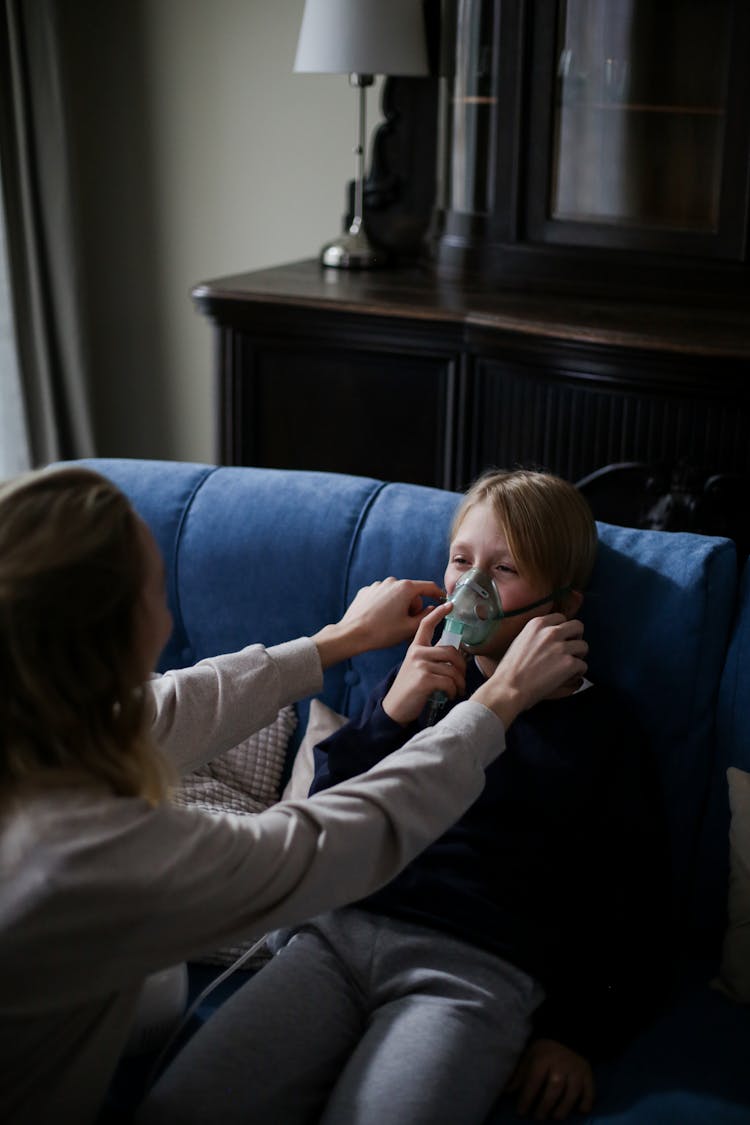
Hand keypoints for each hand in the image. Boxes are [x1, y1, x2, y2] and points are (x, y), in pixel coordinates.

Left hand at [313, 578, 444, 669]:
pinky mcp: (366, 591)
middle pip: (411, 593)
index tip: (442, 600)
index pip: (429, 587)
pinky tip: (380, 619)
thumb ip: (428, 616)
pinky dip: (385, 606)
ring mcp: (377, 585)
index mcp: (405, 588)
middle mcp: (392, 582)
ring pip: (396, 595)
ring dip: (399, 607)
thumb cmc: (382, 632)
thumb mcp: (410, 627)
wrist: (352, 634)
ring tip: (392, 624)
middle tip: (408, 625)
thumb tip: (437, 608)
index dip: (438, 594)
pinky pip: (383, 597)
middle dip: (413, 608)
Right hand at [382, 602, 465, 724]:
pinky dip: (454, 690)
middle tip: (462, 679)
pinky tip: (450, 695)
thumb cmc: (410, 689)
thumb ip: (431, 658)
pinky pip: (449, 682)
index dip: (438, 613)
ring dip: (459, 683)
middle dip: (462, 667)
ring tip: (457, 690)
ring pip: (453, 669)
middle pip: (451, 651)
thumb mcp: (416, 668)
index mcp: (415, 647)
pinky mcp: (424, 679)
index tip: (449, 605)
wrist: (394, 708)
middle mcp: (417, 653)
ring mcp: (420, 665)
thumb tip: (454, 655)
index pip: (426, 624)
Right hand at [472, 614, 586, 729]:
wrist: (509, 687)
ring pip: (584, 646)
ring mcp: (561, 647)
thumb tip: (549, 638)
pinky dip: (578, 672)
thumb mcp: (520, 640)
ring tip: (570, 665)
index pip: (561, 617)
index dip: (563, 629)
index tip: (562, 638)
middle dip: (576, 638)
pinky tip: (570, 677)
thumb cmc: (510, 669)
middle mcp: (551, 632)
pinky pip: (583, 665)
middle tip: (570, 649)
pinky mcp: (569, 663)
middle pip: (577, 626)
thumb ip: (536, 634)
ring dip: (579, 656)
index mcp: (537, 624)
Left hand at [506, 1039, 594, 1119]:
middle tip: (538, 1117)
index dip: (526, 1098)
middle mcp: (561, 1065)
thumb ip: (520, 1074)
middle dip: (545, 1105)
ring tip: (555, 1117)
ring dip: (563, 1107)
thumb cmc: (545, 1050)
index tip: (521, 1112)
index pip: (534, 1081)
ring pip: (572, 1092)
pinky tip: (580, 1110)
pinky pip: (590, 1091)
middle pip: (554, 1088)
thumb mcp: (530, 1056)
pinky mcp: (588, 1074)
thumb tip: (507, 1091)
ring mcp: (576, 1070)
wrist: (568, 1036)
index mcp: (543, 1059)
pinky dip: (586, 1102)